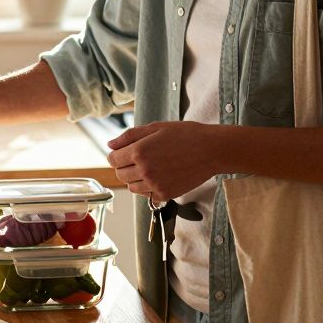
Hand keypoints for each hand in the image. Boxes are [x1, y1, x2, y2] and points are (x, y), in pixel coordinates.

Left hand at [106, 121, 221, 203]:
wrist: (211, 150)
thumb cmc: (185, 135)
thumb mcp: (156, 127)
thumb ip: (130, 136)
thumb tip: (110, 144)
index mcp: (139, 151)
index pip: (113, 159)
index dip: (116, 155)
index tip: (124, 152)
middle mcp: (144, 170)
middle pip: (120, 174)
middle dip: (124, 166)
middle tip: (138, 158)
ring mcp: (154, 185)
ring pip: (131, 187)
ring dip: (135, 178)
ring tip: (150, 167)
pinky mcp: (165, 195)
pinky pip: (146, 195)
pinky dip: (148, 187)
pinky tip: (159, 175)